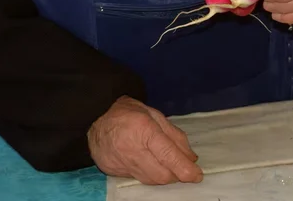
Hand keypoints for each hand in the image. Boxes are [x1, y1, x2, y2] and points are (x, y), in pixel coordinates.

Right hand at [87, 96, 202, 184]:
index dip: (185, 168)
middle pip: (161, 174)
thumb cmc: (129, 112)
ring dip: (164, 177)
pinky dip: (149, 174)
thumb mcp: (155, 115)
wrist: (95, 118)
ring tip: (168, 167)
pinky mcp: (113, 172)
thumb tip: (191, 158)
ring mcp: (121, 163)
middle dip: (177, 175)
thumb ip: (175, 136)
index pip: (168, 155)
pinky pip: (137, 178)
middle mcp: (132, 149)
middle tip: (183, 169)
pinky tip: (151, 165)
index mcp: (145, 130)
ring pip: (150, 180)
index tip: (197, 175)